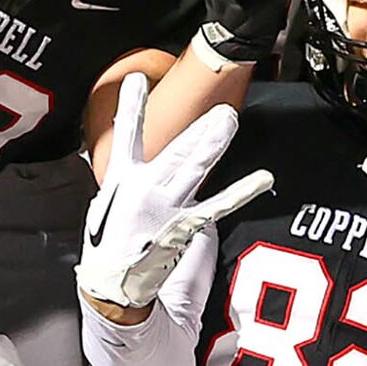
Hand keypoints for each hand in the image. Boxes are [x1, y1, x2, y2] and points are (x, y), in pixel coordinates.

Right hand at [76, 71, 272, 319]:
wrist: (110, 286)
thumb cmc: (107, 247)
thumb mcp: (104, 207)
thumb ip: (123, 183)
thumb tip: (134, 167)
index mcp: (120, 180)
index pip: (125, 135)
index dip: (131, 106)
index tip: (136, 79)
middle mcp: (142, 187)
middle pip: (175, 148)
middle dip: (198, 127)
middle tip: (221, 106)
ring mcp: (163, 205)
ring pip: (193, 167)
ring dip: (213, 142)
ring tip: (230, 119)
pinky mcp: (181, 225)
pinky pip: (217, 204)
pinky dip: (241, 191)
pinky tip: (262, 179)